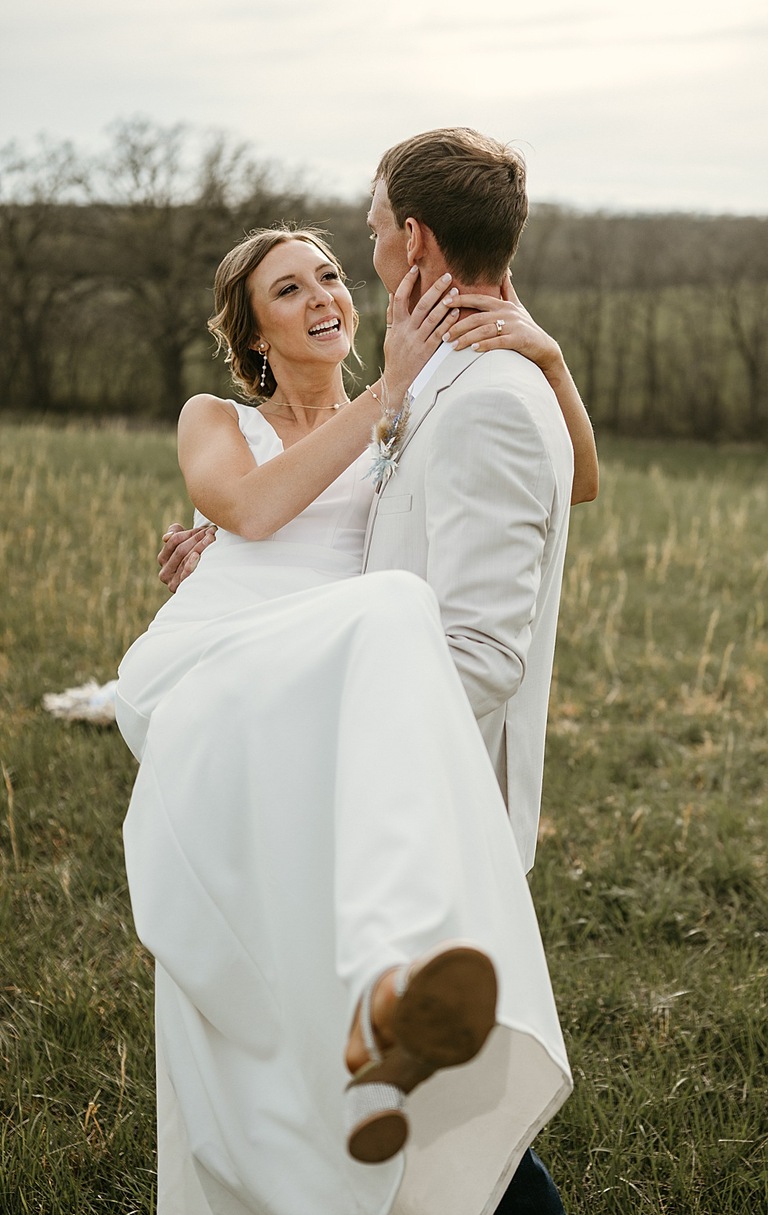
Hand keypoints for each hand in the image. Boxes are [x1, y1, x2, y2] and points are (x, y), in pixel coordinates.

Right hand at [158, 522, 216, 592]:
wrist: (204, 585)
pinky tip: (197, 556)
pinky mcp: (180, 589)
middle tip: (212, 532)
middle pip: (180, 550)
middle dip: (197, 539)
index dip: (190, 532)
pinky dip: (190, 564)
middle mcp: (164, 571)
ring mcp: (171, 582)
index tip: (206, 528)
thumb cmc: (195, 559)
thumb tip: (167, 537)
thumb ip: (175, 534)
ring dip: (200, 547)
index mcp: (162, 558)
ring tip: (212, 538)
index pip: (174, 540)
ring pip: (184, 559)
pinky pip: (185, 574)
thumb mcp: (183, 544)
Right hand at [381, 268, 459, 402]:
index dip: (406, 283)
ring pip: (432, 318)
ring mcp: (417, 341)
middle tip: (447, 275)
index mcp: (396, 325)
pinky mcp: (427, 352)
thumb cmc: (395, 357)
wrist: (397, 382)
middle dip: (434, 289)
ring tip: (455, 291)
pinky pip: (439, 334)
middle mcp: (406, 331)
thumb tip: (391, 294)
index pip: (399, 298)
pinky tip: (457, 312)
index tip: (415, 269)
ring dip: (444, 303)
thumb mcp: (390, 335)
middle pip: (421, 305)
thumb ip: (391, 315)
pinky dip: (448, 322)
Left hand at [444, 276, 562, 380]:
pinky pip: (499, 342)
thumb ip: (507, 290)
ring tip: (453, 346)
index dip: (461, 299)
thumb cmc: (526, 327)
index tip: (444, 301)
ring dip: (467, 338)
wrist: (544, 348)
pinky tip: (474, 349)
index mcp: (502, 304)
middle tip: (444, 335)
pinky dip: (485, 345)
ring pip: (485, 330)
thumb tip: (504, 271)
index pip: (478, 299)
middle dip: (458, 326)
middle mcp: (507, 313)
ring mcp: (513, 326)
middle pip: (477, 317)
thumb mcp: (517, 306)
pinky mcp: (519, 339)